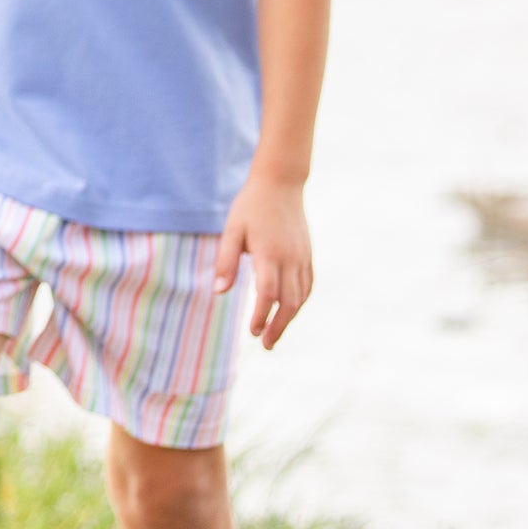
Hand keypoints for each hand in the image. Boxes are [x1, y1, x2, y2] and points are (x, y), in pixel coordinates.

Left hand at [214, 175, 312, 349]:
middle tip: (265, 345)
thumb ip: (226, 260)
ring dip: (289, 319)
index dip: (261, 315)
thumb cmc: (251, 206)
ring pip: (300, 296)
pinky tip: (290, 311)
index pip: (267, 293)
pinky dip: (300, 302)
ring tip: (275, 335)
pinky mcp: (308, 254)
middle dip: (278, 327)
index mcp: (269, 253)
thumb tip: (219, 292)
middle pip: (288, 302)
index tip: (251, 332)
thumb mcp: (232, 229)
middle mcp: (290, 258)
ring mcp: (302, 257)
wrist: (280, 183)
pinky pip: (308, 285)